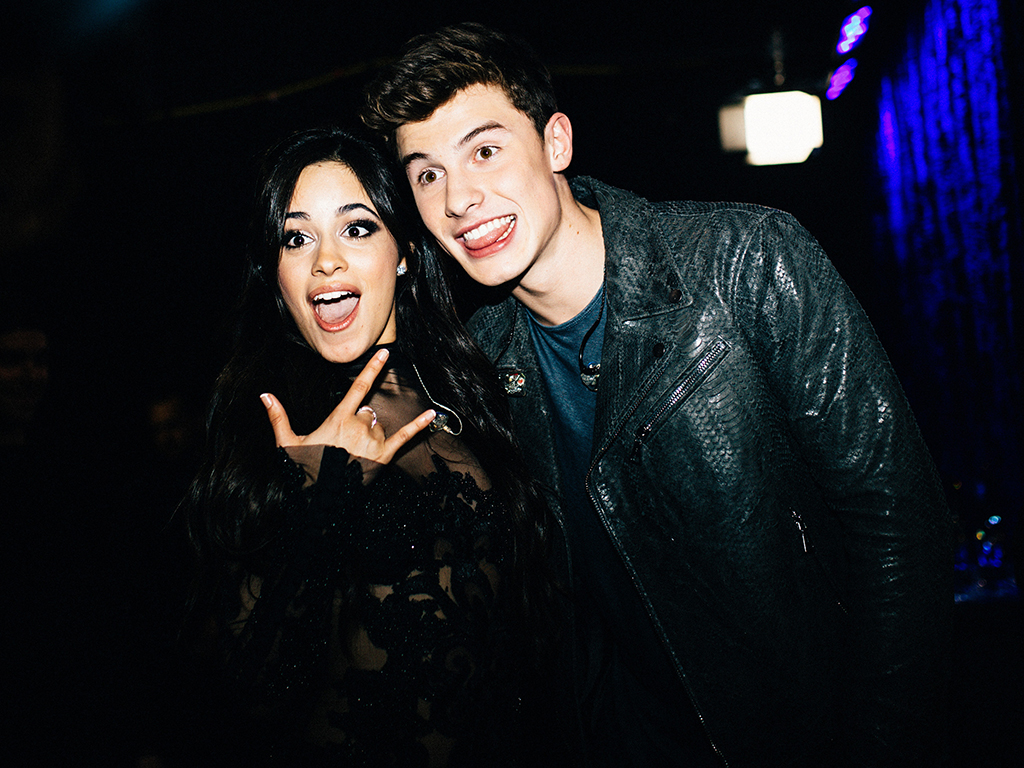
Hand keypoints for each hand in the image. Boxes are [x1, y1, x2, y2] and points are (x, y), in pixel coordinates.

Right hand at [260, 348, 435, 465]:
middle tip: (344, 445)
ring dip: (372, 435)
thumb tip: (264, 395)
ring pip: (380, 427)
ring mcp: (372, 442)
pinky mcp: (384, 457)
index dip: (371, 369)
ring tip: (354, 455)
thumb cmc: (304, 471)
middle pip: (368, 413)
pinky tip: (432, 414)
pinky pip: (404, 438)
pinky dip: (419, 426)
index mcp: (338, 419)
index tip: (383, 353)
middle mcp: (358, 426)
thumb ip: (279, 417)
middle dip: (360, 424)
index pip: (358, 388)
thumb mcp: (288, 444)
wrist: (321, 501)